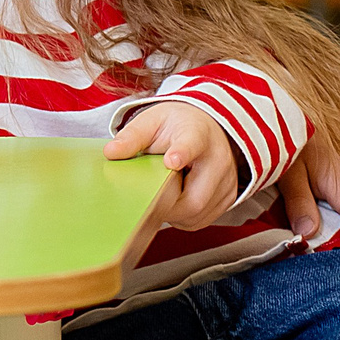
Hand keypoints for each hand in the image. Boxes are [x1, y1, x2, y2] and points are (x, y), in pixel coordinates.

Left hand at [107, 101, 239, 229]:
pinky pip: (203, 218)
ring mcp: (227, 182)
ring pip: (199, 213)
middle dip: (166, 204)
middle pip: (195, 196)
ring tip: (160, 194)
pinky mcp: (228, 198)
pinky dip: (183, 217)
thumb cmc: (178, 125)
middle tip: (145, 199)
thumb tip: (111, 153)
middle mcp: (218, 160)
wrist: (208, 128)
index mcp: (197, 134)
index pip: (192, 145)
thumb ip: (133, 136)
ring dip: (173, 213)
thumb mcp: (152, 121)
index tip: (171, 161)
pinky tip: (174, 202)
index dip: (182, 154)